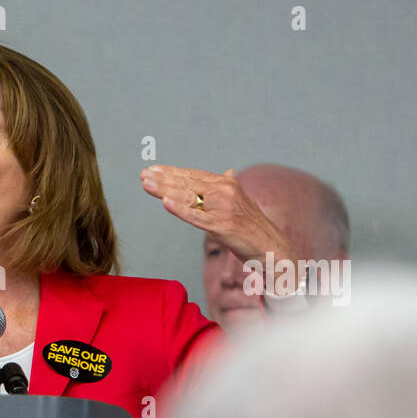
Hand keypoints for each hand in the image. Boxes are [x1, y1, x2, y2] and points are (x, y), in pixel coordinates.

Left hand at [139, 165, 294, 266]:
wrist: (272, 247)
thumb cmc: (252, 226)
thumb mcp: (239, 203)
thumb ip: (227, 189)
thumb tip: (228, 171)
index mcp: (227, 184)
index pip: (194, 175)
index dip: (172, 172)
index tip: (153, 170)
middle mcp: (226, 191)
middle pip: (189, 183)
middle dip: (164, 179)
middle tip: (144, 174)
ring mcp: (224, 208)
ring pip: (189, 197)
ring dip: (166, 190)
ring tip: (147, 185)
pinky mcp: (223, 226)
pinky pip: (197, 217)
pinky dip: (181, 209)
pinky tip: (165, 203)